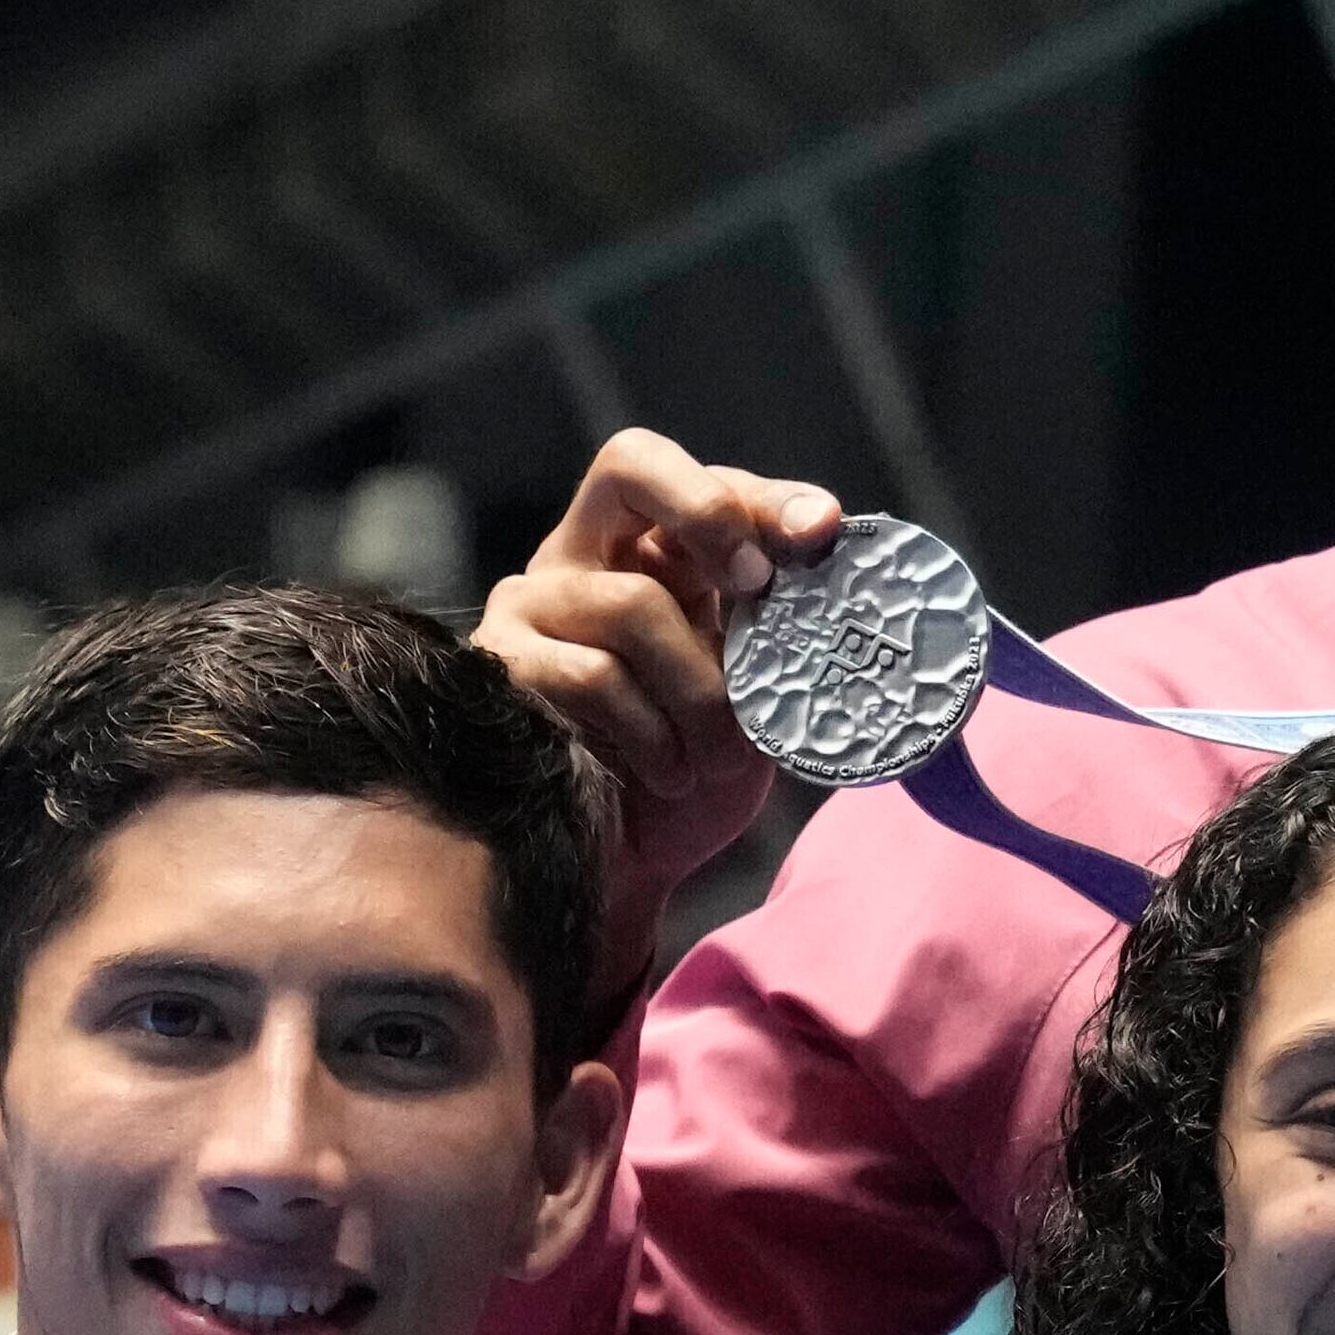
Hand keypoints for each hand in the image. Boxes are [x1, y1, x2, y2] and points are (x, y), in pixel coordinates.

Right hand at [476, 433, 845, 1030]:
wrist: (631, 871)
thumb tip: (832, 552)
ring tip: (719, 754)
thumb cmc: (697, 774)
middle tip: (757, 583)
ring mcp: (531, 604)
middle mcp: (584, 558)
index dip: (765, 498)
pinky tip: (669, 775)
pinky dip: (651, 734)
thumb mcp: (759, 694)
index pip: (705, 482)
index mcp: (652, 552)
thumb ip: (784, 625)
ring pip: (632, 601)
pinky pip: (591, 674)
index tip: (823, 532)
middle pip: (630, 463)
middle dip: (708, 514)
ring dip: (700, 690)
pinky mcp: (501, 666)